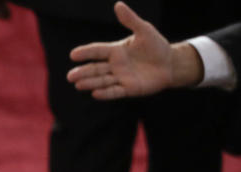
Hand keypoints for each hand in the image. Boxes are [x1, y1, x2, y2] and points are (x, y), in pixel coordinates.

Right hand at [66, 2, 192, 99]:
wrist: (170, 64)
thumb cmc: (156, 45)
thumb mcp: (144, 30)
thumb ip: (130, 19)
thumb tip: (118, 5)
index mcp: (115, 51)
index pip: (97, 51)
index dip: (86, 53)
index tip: (73, 54)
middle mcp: (114, 65)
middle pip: (95, 69)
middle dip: (83, 72)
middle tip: (70, 76)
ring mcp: (120, 78)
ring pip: (102, 80)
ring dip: (90, 83)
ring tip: (78, 84)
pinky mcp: (128, 89)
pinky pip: (115, 91)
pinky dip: (105, 93)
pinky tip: (95, 93)